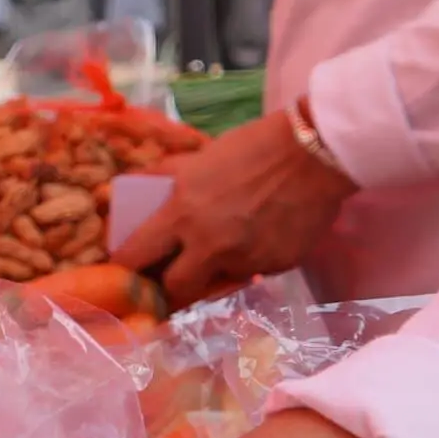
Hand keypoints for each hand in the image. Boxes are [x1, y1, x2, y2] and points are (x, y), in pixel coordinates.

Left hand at [122, 110, 352, 299]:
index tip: (126, 272)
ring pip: (216, 284)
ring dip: (212, 274)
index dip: (125, 269)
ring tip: (221, 254)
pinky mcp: (274, 267)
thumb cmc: (251, 148)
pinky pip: (252, 274)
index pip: (134, 257)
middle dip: (169, 289)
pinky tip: (259, 240)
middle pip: (174, 289)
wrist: (313, 154)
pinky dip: (249, 263)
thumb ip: (163, 177)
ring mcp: (244, 260)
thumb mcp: (198, 157)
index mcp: (181, 213)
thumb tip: (126, 187)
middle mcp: (208, 244)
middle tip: (172, 279)